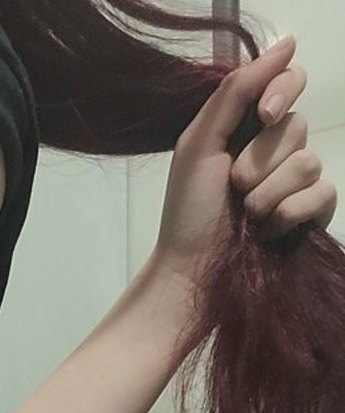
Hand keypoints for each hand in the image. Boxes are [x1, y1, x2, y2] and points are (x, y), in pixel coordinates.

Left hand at [153, 35, 337, 284]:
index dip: (283, 90)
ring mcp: (296, 183)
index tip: (262, 115)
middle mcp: (277, 150)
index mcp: (248, 127)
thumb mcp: (199, 143)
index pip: (289, 82)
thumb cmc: (188, 211)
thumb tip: (286, 44)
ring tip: (246, 214)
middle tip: (234, 186)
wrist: (191, 270)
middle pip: (297, 125)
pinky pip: (322, 194)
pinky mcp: (310, 214)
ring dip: (268, 192)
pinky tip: (269, 229)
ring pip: (307, 162)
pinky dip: (291, 212)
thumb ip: (236, 91)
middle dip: (260, 159)